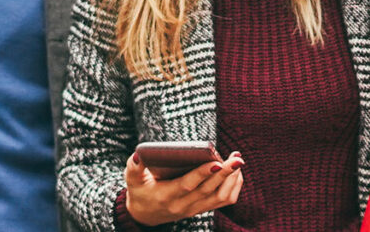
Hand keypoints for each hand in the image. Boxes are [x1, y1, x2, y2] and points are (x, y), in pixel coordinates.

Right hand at [123, 150, 244, 225]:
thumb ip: (134, 167)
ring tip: (237, 160)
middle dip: (225, 173)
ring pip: (220, 197)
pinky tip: (235, 172)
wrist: (146, 214)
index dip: (202, 174)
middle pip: (208, 190)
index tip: (216, 161)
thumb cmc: (140, 191)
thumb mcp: (132, 179)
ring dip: (232, 179)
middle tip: (237, 158)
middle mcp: (182, 205)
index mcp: (166, 196)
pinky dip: (233, 186)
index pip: (187, 185)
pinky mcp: (202, 209)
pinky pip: (224, 201)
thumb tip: (139, 154)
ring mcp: (194, 209)